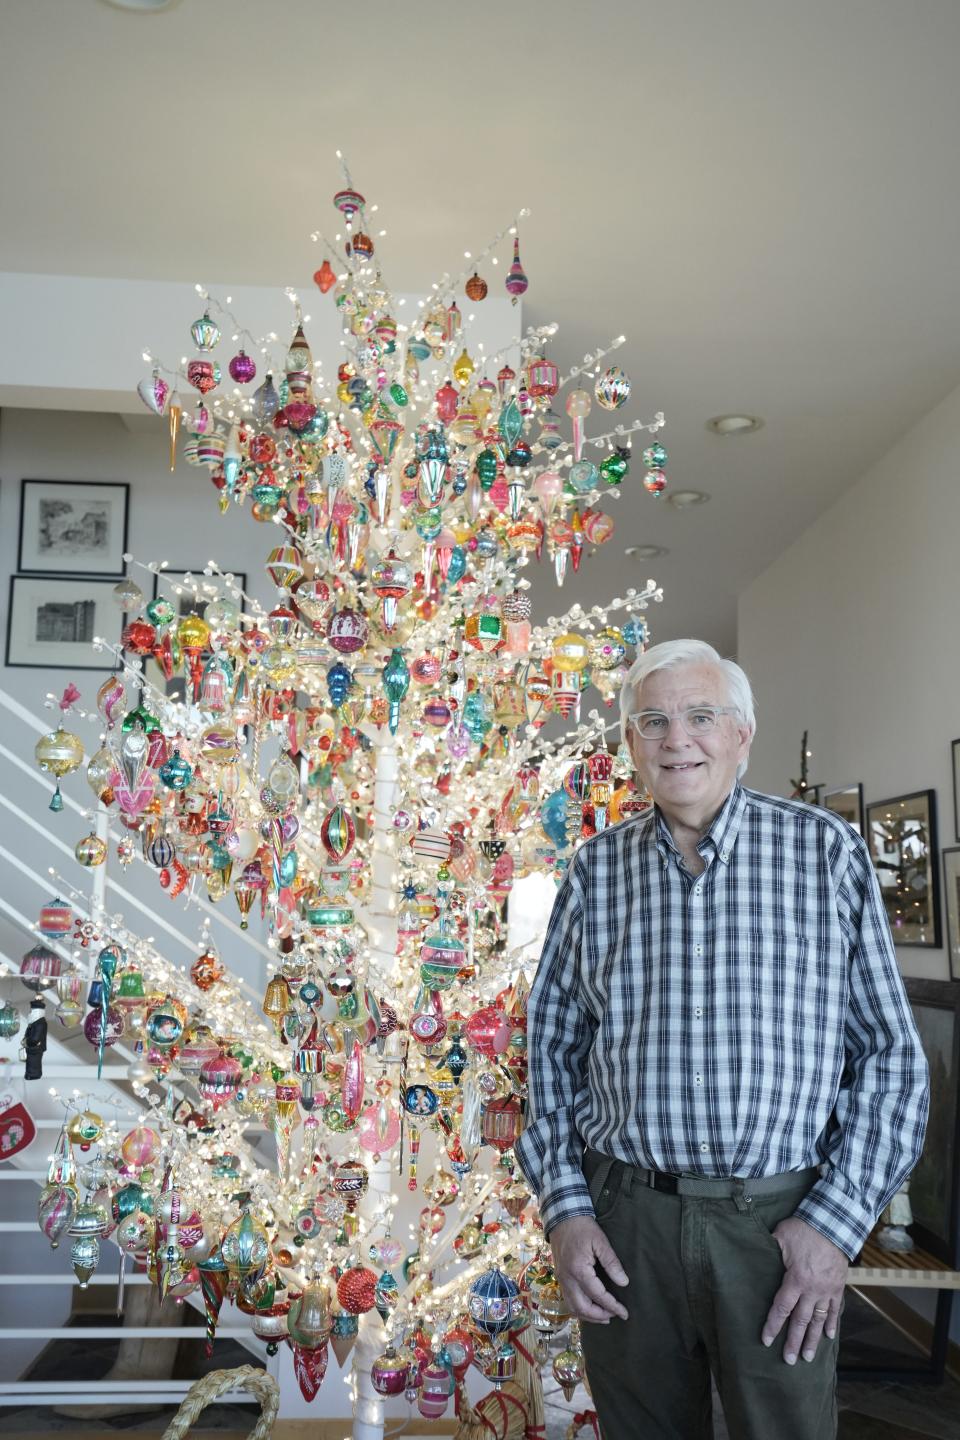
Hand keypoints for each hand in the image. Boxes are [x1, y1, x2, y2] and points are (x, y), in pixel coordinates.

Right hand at [549, 1215, 628, 1323]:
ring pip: (572, 1307)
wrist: (561, 1216)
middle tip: (615, 1316)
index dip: (612, 1306)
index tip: (624, 1313)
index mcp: (578, 1270)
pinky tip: (589, 1307)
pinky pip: (568, 1300)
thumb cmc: (582, 1227)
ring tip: (604, 1317)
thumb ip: (612, 1262)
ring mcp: (561, 1279)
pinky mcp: (559, 1277)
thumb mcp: (600, 1241)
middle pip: (582, 1307)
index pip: (598, 1295)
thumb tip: (623, 1282)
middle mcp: (567, 1278)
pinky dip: (579, 1308)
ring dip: (588, 1316)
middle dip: (600, 1316)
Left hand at [761, 1216, 847, 1363]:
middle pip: (801, 1321)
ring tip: (808, 1357)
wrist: (834, 1224)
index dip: (773, 1325)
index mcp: (796, 1280)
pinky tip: (828, 1336)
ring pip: (819, 1321)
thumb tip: (750, 1251)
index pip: (782, 1308)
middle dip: (794, 1342)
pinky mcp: (838, 1287)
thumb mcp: (780, 1237)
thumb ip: (768, 1250)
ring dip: (813, 1340)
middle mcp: (812, 1290)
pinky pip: (835, 1310)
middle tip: (789, 1361)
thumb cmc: (804, 1229)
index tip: (767, 1341)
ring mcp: (827, 1291)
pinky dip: (832, 1324)